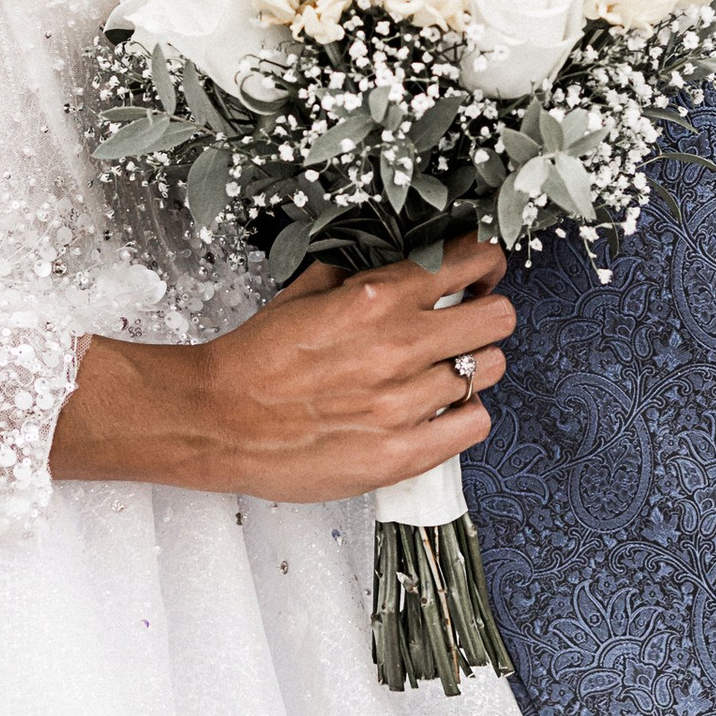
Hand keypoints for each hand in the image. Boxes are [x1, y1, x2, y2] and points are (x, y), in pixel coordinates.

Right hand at [50, 239, 514, 503]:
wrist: (217, 419)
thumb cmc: (255, 361)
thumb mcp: (305, 293)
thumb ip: (358, 275)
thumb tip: (395, 262)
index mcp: (377, 299)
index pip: (470, 264)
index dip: (485, 263)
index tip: (483, 269)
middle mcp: (398, 347)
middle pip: (498, 317)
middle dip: (488, 312)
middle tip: (471, 319)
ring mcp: (403, 403)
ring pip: (489, 370)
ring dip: (472, 365)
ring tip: (445, 370)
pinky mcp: (402, 453)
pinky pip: (474, 424)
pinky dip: (466, 413)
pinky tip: (441, 410)